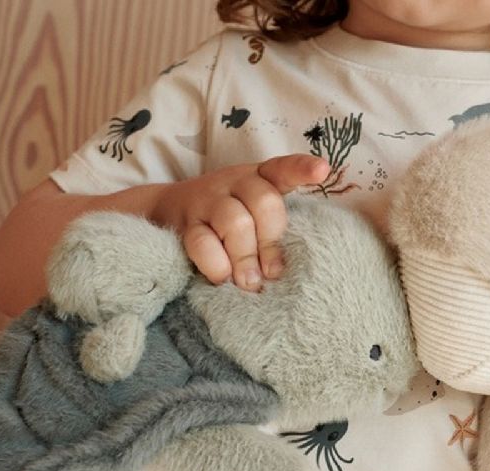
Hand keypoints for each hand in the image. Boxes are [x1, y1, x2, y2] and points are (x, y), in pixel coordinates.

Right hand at [153, 154, 329, 291]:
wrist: (167, 212)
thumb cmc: (227, 219)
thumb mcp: (254, 212)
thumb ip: (272, 231)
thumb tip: (279, 273)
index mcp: (259, 178)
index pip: (283, 169)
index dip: (302, 169)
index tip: (322, 171)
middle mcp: (234, 183)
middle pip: (263, 201)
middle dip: (271, 241)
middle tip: (272, 274)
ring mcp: (207, 201)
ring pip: (234, 222)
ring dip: (246, 257)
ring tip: (249, 283)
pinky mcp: (186, 224)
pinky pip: (202, 244)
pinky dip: (217, 265)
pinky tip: (223, 278)